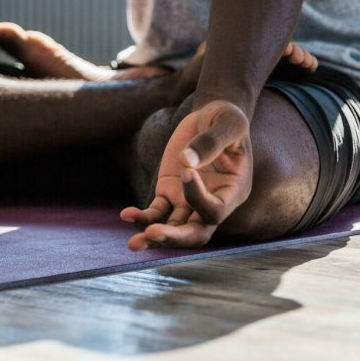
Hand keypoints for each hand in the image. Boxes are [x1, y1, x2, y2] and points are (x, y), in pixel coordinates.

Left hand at [121, 100, 252, 248]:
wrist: (210, 117)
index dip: (198, 197)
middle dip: (175, 238)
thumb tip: (187, 162)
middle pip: (196, 233)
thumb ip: (211, 142)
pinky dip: (142, 217)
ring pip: (173, 228)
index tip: (186, 171)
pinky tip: (126, 214)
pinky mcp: (169, 194)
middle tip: (153, 234)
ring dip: (153, 236)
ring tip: (133, 243)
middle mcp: (212, 203)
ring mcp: (188, 201)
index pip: (215, 210)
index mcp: (233, 191)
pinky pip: (155, 213)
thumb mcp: (227, 123)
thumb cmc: (225, 119)